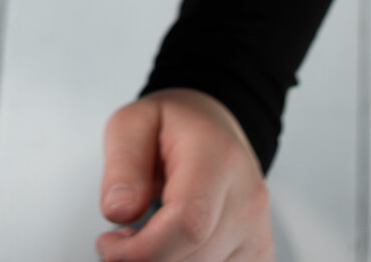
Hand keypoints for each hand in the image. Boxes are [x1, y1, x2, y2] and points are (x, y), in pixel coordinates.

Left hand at [96, 89, 273, 261]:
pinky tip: (172, 251)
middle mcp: (246, 200)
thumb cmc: (173, 127)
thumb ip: (122, 164)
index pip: (189, 224)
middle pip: (192, 261)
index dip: (142, 251)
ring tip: (149, 236)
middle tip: (123, 237)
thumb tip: (119, 211)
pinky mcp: (258, 257)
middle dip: (145, 260)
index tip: (111, 244)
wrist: (214, 129)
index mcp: (218, 158)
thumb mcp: (132, 123)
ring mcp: (257, 234)